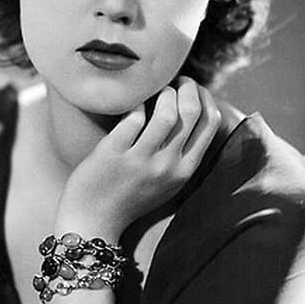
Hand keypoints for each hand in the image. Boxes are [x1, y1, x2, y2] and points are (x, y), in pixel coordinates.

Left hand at [54, 76, 220, 240]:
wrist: (93, 223)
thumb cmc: (130, 196)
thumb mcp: (168, 181)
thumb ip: (182, 153)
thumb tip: (191, 110)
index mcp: (185, 171)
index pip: (211, 123)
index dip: (205, 97)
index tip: (192, 88)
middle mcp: (167, 166)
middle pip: (192, 111)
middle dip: (186, 87)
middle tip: (175, 80)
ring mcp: (141, 160)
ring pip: (166, 111)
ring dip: (162, 92)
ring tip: (153, 89)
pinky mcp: (114, 153)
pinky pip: (133, 116)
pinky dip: (134, 103)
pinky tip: (131, 102)